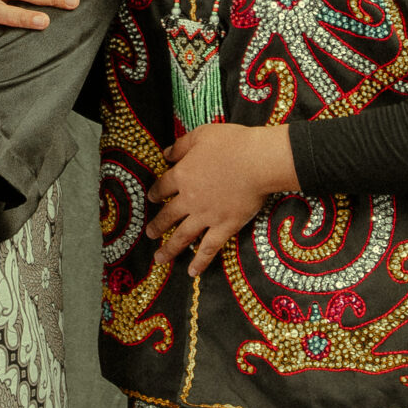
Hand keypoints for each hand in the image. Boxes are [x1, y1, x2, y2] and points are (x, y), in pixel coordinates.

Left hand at [147, 121, 300, 275]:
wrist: (258, 161)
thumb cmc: (233, 143)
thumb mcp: (201, 135)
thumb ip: (181, 145)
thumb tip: (166, 153)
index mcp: (183, 175)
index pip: (163, 187)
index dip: (156, 193)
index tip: (152, 198)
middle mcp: (190, 199)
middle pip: (168, 215)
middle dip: (157, 226)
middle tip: (149, 234)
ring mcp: (207, 215)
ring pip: (182, 236)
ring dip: (169, 248)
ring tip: (159, 258)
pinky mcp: (225, 226)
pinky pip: (209, 248)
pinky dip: (200, 261)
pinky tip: (192, 272)